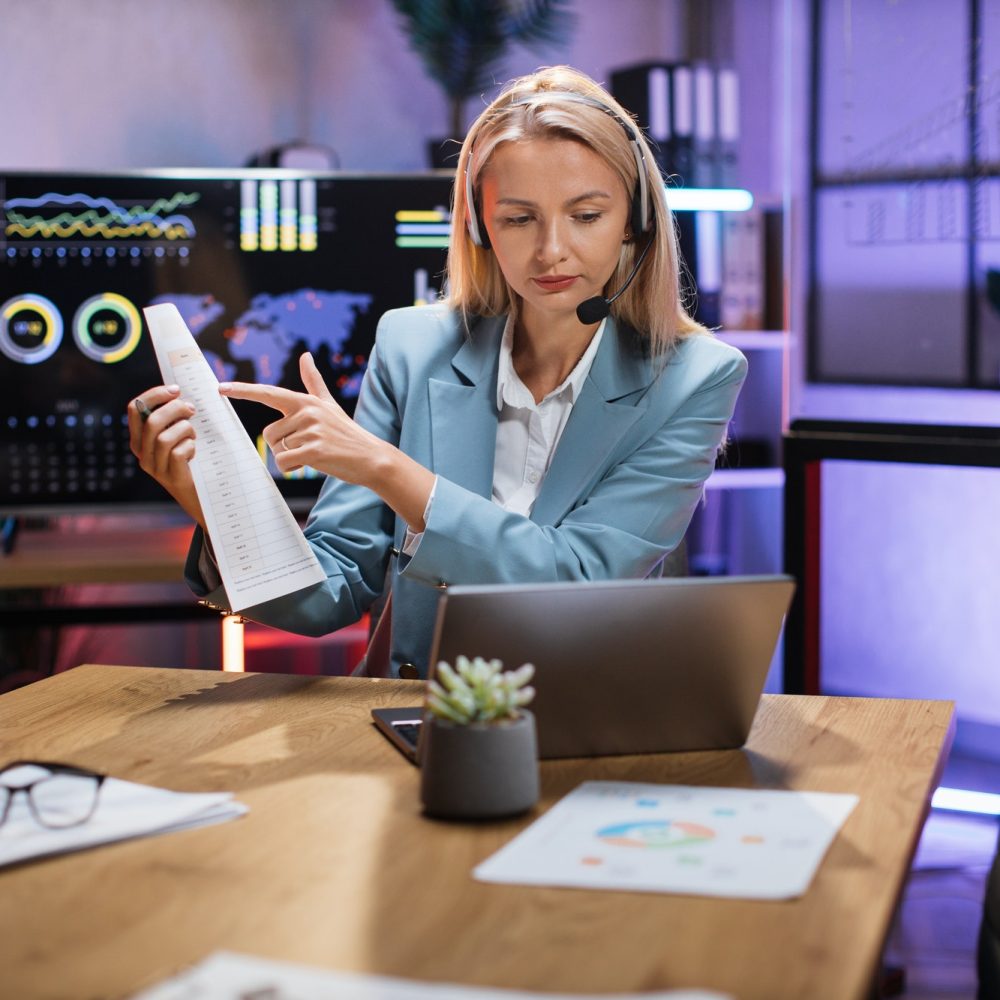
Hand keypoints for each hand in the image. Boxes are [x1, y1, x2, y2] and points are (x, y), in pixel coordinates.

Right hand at [127, 384, 204, 526]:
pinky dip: (190, 447)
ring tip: (194, 435)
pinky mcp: (172, 478)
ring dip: (185, 429)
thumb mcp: (177, 437)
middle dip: (174, 409)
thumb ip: (172, 419)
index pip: (134, 409)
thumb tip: (179, 394)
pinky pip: (178, 454)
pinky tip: (195, 451)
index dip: (154, 395)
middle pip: (150, 421)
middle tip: (192, 409)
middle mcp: (142, 454)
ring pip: (163, 438)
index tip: (175, 389)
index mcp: (139, 440)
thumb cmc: (192, 462)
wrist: (202, 499)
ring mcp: (155, 468)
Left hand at [218, 353, 387, 484]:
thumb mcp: (329, 404)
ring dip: (291, 457)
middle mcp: (307, 412)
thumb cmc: (346, 433)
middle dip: (283, 445)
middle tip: (309, 446)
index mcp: (305, 401)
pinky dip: (294, 467)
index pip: (268, 393)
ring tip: (315, 453)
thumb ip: (313, 381)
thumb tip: (305, 355)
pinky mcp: (315, 450)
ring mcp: (311, 430)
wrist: (372, 457)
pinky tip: (314, 462)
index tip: (220, 388)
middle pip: (270, 433)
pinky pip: (285, 462)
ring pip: (278, 449)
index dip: (242, 391)